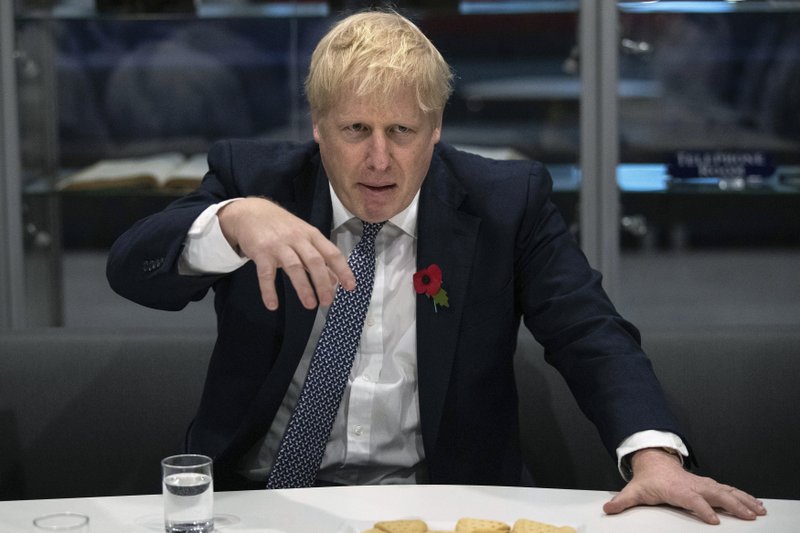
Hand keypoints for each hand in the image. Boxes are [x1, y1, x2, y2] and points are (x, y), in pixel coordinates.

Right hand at [217, 197, 353, 309]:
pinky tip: (273, 305)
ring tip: (310, 305)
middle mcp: (297, 239)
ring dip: (303, 288)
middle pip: (314, 261)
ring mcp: (279, 245)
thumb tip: (335, 281)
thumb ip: (320, 258)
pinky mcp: (261, 252)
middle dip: (323, 282)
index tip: (351, 287)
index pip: (332, 253)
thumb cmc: (282, 227)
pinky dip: (269, 291)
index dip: (343, 270)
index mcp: (312, 235)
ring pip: (294, 267)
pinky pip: (266, 274)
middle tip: (327, 302)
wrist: (251, 212)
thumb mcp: (305, 237)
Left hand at [603, 447, 766, 524]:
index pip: (691, 499)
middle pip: (715, 494)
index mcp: (677, 489)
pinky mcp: (709, 486)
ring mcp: (703, 484)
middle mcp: (693, 485)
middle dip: (733, 504)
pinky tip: (756, 504)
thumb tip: (608, 508)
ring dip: (744, 500)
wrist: (654, 463)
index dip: (701, 508)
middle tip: (749, 516)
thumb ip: (623, 501)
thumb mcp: (634, 490)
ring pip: (726, 491)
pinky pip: (729, 490)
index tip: (713, 519)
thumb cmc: (648, 479)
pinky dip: (744, 496)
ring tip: (759, 511)